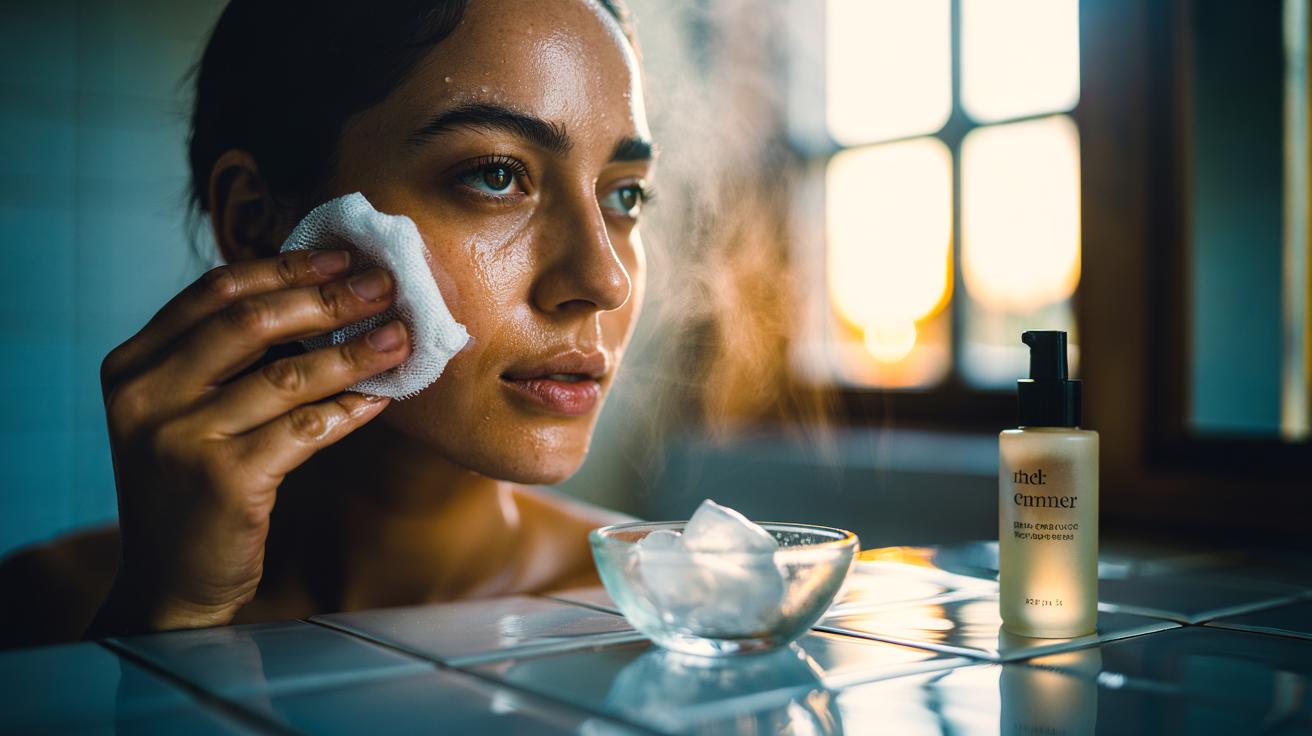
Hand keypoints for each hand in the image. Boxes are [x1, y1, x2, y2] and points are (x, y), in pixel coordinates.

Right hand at [87, 250, 408, 635]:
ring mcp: (180, 438)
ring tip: (400, 337)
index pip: (216, 292)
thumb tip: (323, 294)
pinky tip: (383, 398)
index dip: (286, 268)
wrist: (171, 581)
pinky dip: (351, 408)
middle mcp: (145, 395)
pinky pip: (307, 429)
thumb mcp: (185, 411)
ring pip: (288, 375)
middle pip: (252, 321)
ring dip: (355, 352)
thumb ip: (226, 357)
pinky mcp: (223, 481)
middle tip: (385, 286)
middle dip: (329, 298)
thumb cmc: (193, 485)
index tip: (342, 257)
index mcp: (133, 365)